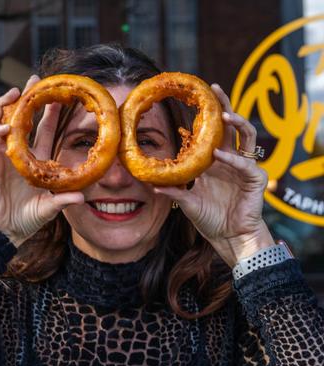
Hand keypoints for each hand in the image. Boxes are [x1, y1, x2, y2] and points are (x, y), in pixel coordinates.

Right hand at [0, 75, 83, 246]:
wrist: (6, 229)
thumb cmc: (28, 217)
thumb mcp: (50, 206)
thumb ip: (64, 200)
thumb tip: (83, 197)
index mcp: (34, 159)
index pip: (43, 131)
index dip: (50, 115)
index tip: (59, 98)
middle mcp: (18, 153)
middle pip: (23, 119)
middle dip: (29, 99)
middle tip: (36, 80)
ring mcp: (2, 156)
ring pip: (1, 123)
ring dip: (7, 106)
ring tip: (17, 91)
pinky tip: (4, 126)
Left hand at [154, 84, 273, 265]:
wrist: (229, 237)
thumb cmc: (211, 218)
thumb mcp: (187, 202)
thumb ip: (173, 191)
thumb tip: (149, 184)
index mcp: (215, 161)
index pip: (213, 132)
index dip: (206, 116)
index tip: (195, 99)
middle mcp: (231, 160)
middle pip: (231, 126)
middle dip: (225, 106)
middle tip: (215, 89)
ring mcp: (245, 168)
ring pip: (247, 137)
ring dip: (237, 123)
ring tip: (224, 114)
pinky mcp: (255, 180)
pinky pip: (246, 165)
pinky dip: (233, 160)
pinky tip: (218, 156)